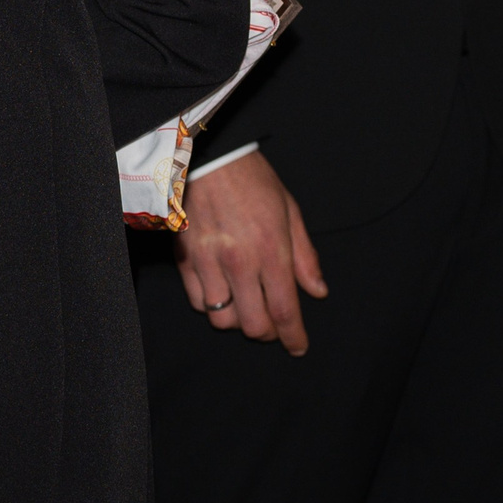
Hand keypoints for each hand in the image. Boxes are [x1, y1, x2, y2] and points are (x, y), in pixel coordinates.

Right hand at [172, 152, 328, 355]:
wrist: (209, 156)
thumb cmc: (253, 179)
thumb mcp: (290, 210)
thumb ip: (304, 256)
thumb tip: (317, 291)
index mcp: (270, 250)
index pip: (284, 311)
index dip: (294, 337)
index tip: (299, 347)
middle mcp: (238, 262)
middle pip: (254, 324)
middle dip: (268, 333)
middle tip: (274, 325)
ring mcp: (208, 263)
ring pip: (222, 320)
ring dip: (238, 321)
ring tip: (246, 306)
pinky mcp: (185, 259)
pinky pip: (198, 302)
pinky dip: (212, 305)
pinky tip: (222, 292)